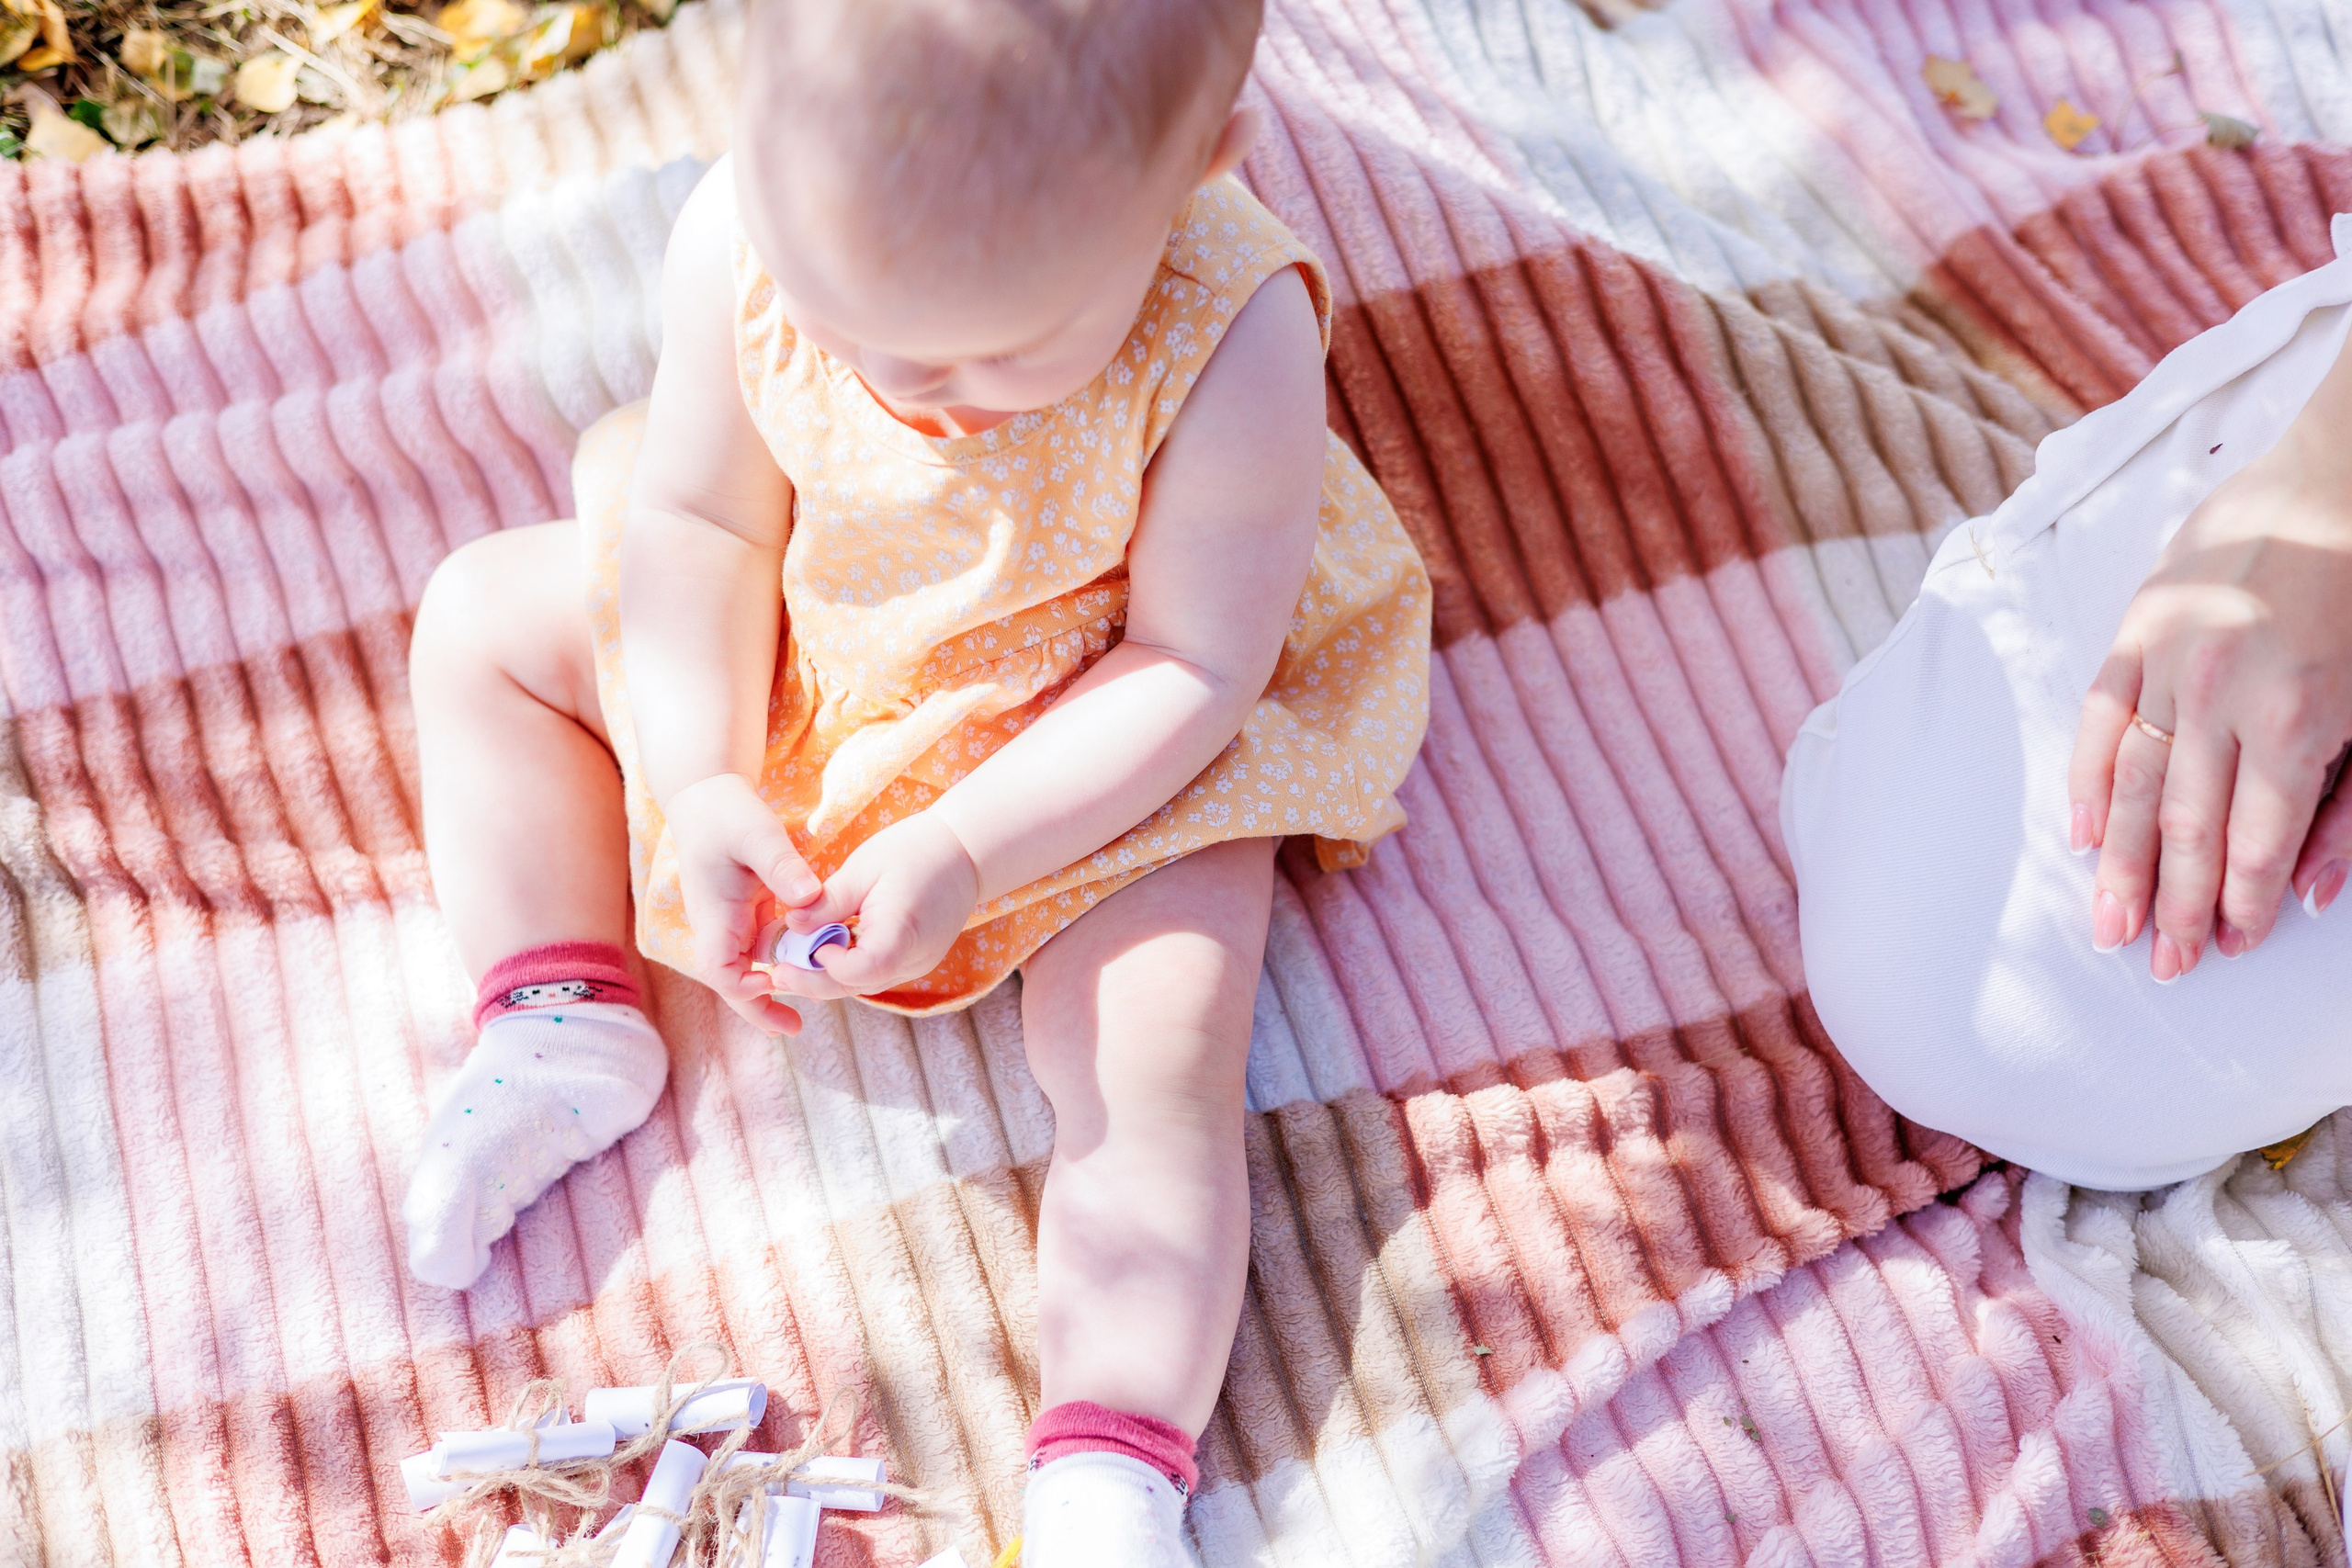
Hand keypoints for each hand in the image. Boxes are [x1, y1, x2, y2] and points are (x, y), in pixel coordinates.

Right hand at [664, 772, 822, 1033]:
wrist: (707, 796)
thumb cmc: (728, 813)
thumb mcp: (757, 833)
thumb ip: (782, 865)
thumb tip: (810, 898)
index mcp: (715, 913)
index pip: (719, 968)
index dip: (741, 988)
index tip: (772, 986)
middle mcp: (719, 925)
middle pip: (732, 979)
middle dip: (759, 1006)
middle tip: (792, 1028)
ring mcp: (731, 921)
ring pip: (747, 967)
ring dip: (770, 989)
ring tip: (800, 1014)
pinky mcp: (746, 913)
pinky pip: (761, 948)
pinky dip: (780, 963)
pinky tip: (806, 970)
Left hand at [764, 812, 980, 1003]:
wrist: (965, 853)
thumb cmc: (914, 851)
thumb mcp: (863, 868)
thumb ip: (828, 902)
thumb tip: (792, 928)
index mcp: (902, 931)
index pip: (860, 970)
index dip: (826, 966)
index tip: (804, 946)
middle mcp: (914, 958)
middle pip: (856, 985)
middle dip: (813, 981)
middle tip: (776, 972)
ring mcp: (917, 964)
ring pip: (863, 984)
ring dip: (827, 977)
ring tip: (793, 961)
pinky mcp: (915, 961)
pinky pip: (875, 974)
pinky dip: (848, 968)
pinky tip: (826, 952)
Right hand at [2069, 424, 2351, 979]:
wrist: (2340, 473)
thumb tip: (2308, 893)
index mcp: (2299, 716)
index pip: (2255, 841)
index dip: (2240, 904)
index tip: (2228, 949)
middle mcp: (2221, 693)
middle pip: (2188, 826)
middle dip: (2175, 905)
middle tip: (2160, 968)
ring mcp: (2169, 657)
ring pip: (2136, 784)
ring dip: (2122, 864)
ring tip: (2109, 925)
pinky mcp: (2136, 624)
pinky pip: (2100, 716)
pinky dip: (2091, 777)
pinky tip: (2085, 832)